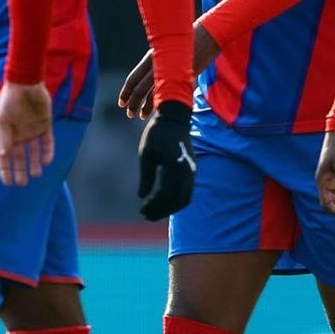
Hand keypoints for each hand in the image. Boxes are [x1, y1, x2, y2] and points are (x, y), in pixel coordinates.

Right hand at [0, 81, 53, 185]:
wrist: (25, 82)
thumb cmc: (9, 100)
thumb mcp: (3, 120)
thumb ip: (4, 138)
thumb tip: (3, 156)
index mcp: (6, 134)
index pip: (5, 157)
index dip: (5, 170)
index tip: (7, 183)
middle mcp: (19, 134)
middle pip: (20, 157)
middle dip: (20, 170)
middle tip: (22, 184)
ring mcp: (32, 130)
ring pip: (34, 152)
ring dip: (35, 164)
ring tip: (36, 174)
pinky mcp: (45, 125)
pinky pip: (47, 142)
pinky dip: (47, 152)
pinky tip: (47, 161)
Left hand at [118, 24, 218, 120]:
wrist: (204, 37)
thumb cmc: (185, 44)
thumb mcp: (165, 52)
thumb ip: (156, 66)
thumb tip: (149, 80)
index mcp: (150, 58)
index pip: (133, 78)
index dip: (125, 92)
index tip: (121, 103)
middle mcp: (157, 66)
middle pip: (139, 90)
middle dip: (133, 103)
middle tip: (129, 113)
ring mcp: (169, 74)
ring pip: (153, 95)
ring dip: (146, 108)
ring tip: (141, 116)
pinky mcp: (182, 79)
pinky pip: (168, 95)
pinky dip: (161, 105)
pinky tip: (158, 113)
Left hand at [137, 100, 194, 220]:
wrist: (175, 118)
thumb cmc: (156, 134)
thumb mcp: (146, 153)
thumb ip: (146, 175)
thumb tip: (141, 196)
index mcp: (174, 164)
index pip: (165, 193)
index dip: (154, 205)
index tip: (141, 210)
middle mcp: (187, 169)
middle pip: (177, 199)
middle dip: (162, 210)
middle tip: (146, 215)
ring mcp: (192, 170)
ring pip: (185, 198)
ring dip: (170, 208)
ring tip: (154, 213)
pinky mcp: (193, 170)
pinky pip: (188, 192)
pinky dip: (177, 201)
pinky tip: (163, 204)